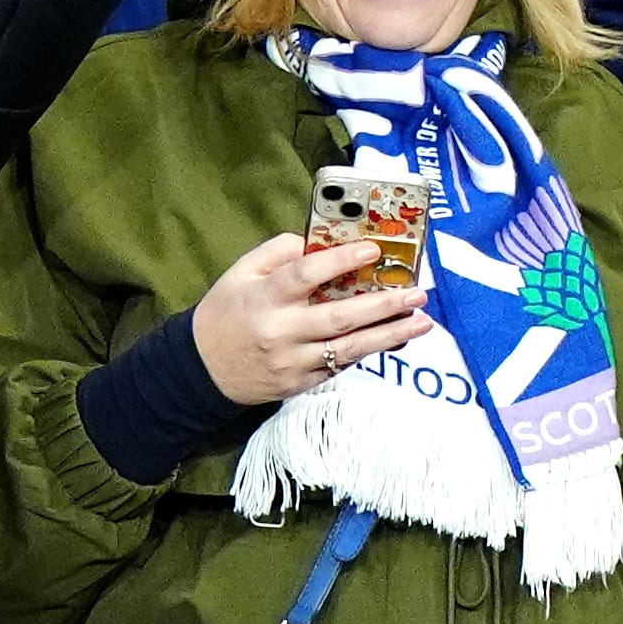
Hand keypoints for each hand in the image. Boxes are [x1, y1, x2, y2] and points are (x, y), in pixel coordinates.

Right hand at [187, 230, 424, 404]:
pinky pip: (338, 367)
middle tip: (418, 292)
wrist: (200, 370)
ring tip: (422, 321)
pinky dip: (367, 352)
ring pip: (347, 349)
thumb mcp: (241, 273)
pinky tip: (393, 339)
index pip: (306, 275)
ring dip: (389, 335)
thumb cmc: (225, 313)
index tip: (373, 249)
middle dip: (384, 305)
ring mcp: (291, 362)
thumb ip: (278, 251)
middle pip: (339, 317)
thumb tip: (319, 240)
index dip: (341, 260)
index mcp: (264, 298)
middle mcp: (280, 332)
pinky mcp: (298, 384)